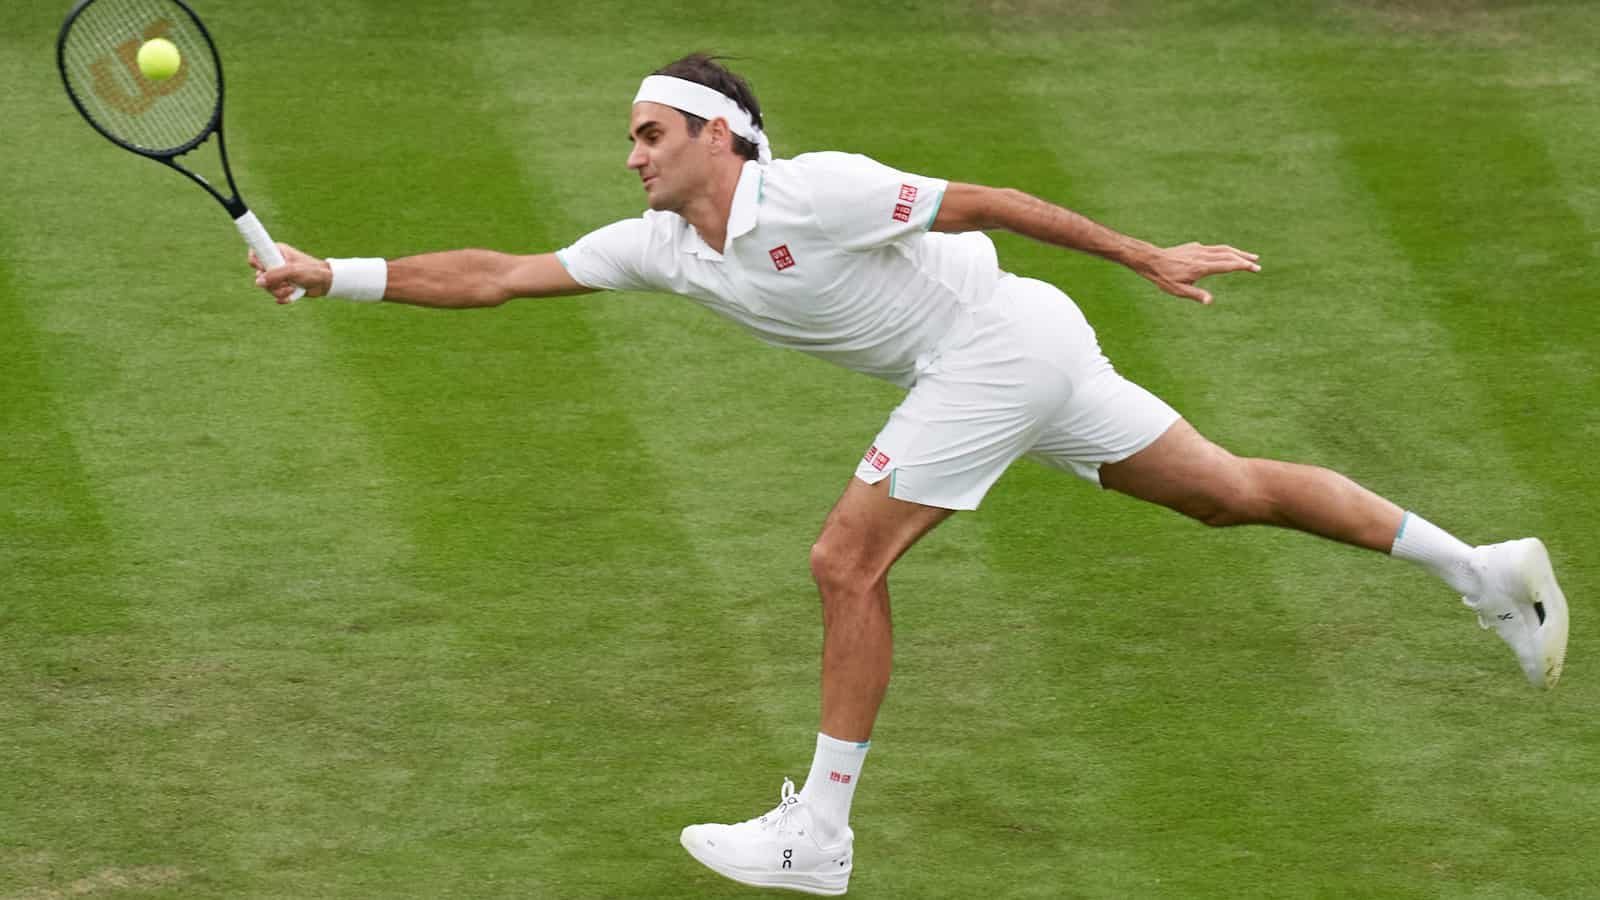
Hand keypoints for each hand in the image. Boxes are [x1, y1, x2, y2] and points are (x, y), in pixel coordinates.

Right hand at [249, 243, 332, 304]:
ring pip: (267, 287)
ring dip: (279, 291)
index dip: (256, 263)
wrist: (326, 282)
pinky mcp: (283, 286)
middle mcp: (275, 263)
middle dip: (271, 283)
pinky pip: (275, 295)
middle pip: (260, 275)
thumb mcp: (293, 271)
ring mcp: (279, 276)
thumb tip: (258, 282)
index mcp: (276, 252)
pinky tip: (292, 295)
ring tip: (291, 288)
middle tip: (283, 282)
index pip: (255, 254)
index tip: (263, 269)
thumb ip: (275, 275)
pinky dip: (283, 297)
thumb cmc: (312, 271)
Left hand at [1136, 242, 1259, 304]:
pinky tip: (1229, 255)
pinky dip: (1227, 251)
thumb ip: (1196, 295)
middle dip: (1245, 259)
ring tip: (1250, 256)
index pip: (1227, 265)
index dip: (1243, 266)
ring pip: (1223, 249)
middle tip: (1258, 264)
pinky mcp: (1195, 246)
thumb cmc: (1164, 277)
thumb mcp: (1178, 290)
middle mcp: (1203, 256)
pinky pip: (1215, 248)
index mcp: (1201, 267)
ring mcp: (1199, 249)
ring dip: (1238, 253)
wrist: (1151, 259)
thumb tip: (1210, 301)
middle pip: (1229, 255)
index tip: (1255, 268)